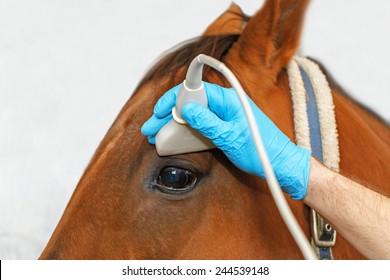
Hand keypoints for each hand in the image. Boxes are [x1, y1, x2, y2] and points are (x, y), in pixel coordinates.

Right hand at [141, 82, 310, 198]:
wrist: (279, 163)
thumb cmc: (260, 149)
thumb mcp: (231, 136)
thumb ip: (208, 122)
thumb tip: (186, 108)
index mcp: (228, 99)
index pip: (194, 90)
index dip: (173, 99)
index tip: (158, 112)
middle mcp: (224, 104)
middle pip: (189, 103)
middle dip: (167, 115)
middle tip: (149, 128)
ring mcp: (223, 116)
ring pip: (192, 115)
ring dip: (172, 124)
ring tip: (155, 135)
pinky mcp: (223, 127)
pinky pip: (200, 125)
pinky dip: (185, 130)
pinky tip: (172, 138)